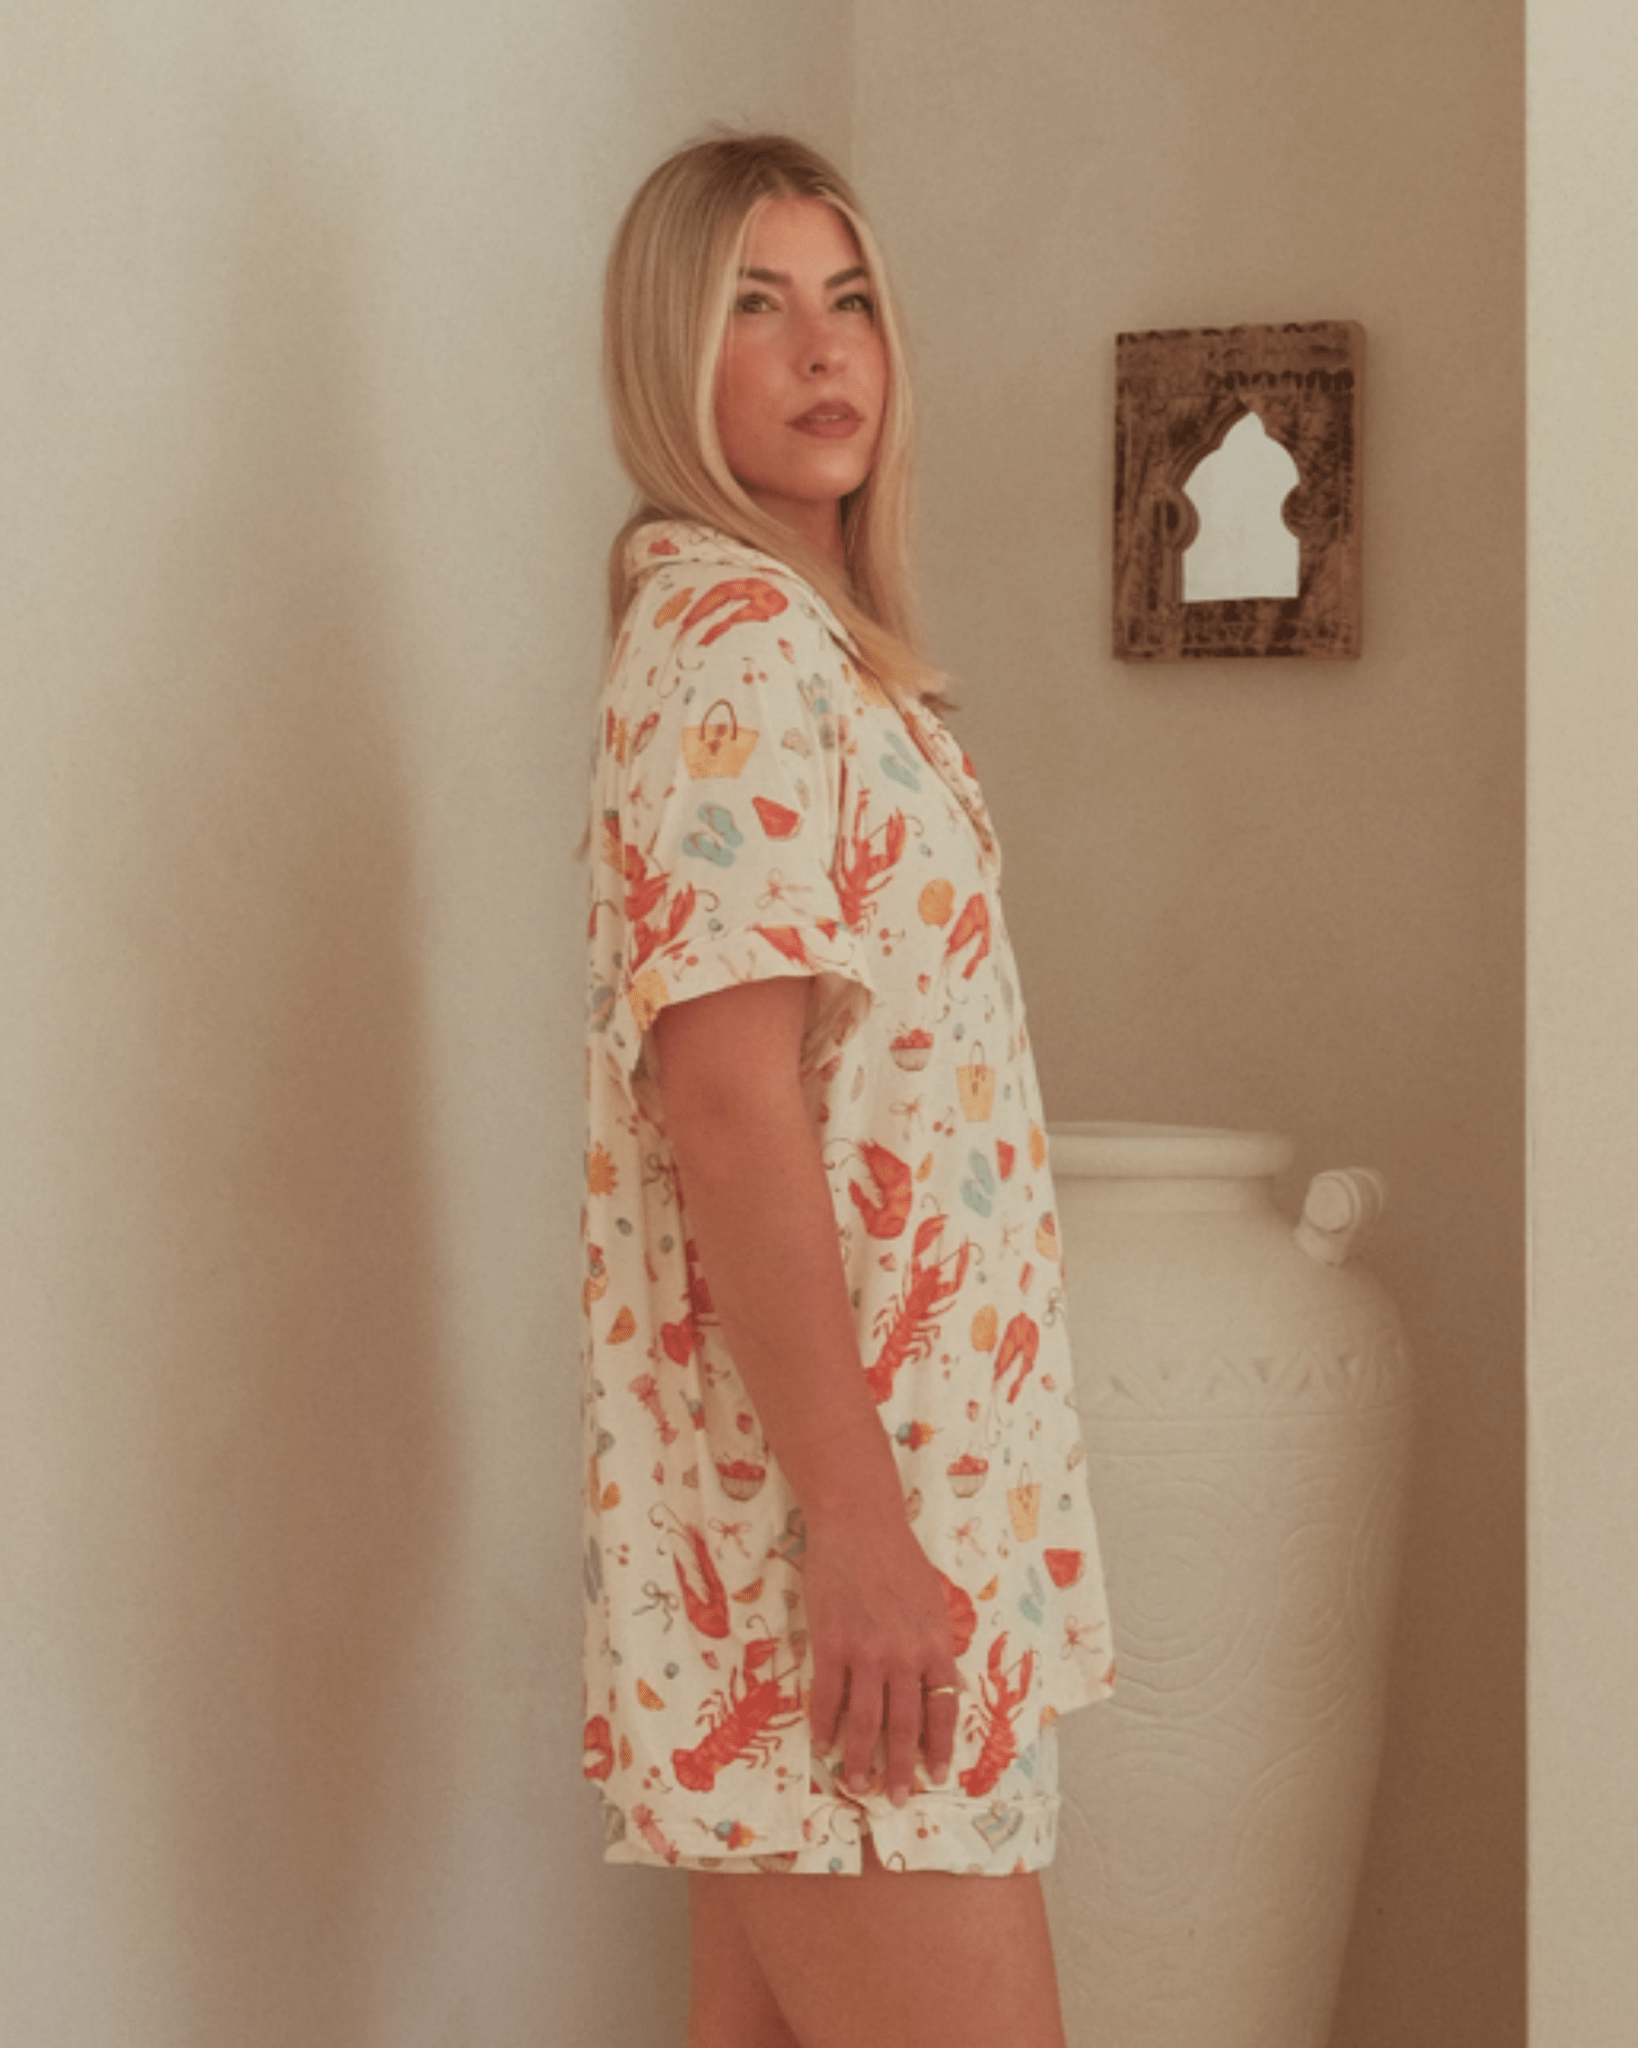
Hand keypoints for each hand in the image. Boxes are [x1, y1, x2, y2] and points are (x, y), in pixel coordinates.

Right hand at [801, 1512, 962, 1807]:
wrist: (860, 1525)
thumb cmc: (898, 1559)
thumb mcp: (932, 1603)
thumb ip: (935, 1646)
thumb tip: (945, 1686)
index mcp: (934, 1647)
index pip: (942, 1711)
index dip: (939, 1748)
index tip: (936, 1777)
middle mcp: (903, 1657)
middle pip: (904, 1727)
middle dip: (900, 1769)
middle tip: (895, 1801)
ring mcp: (865, 1653)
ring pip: (864, 1721)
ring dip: (859, 1760)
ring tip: (856, 1786)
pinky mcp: (829, 1645)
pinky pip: (826, 1698)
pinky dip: (823, 1726)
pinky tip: (821, 1745)